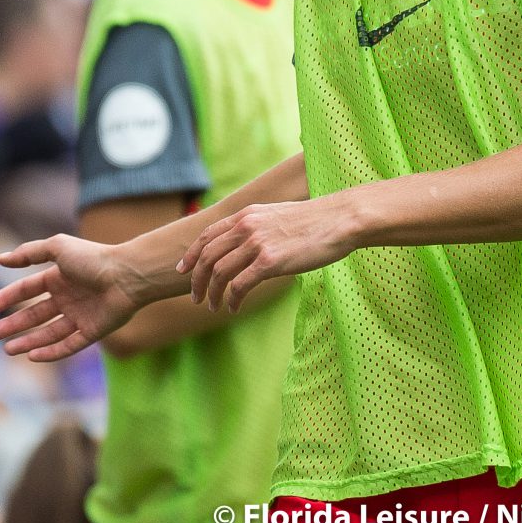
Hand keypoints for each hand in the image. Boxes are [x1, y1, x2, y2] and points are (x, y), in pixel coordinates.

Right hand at [0, 235, 141, 361]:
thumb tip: (0, 258)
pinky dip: (51, 352)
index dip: (4, 299)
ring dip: (27, 341)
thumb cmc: (93, 258)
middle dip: (11, 325)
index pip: (25, 290)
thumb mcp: (58, 248)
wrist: (127, 274)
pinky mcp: (93, 331)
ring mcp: (81, 315)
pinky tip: (32, 356)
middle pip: (34, 314)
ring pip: (48, 333)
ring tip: (7, 349)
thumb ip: (30, 253)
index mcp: (59, 277)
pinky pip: (68, 346)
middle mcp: (68, 297)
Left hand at [176, 198, 355, 312]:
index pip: (207, 235)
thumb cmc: (313, 222)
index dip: (191, 255)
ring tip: (214, 306)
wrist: (338, 220)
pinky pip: (240, 285)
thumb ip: (257, 226)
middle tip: (196, 298)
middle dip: (196, 280)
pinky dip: (233, 299)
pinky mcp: (270, 262)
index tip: (184, 270)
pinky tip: (234, 308)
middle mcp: (247, 226)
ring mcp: (257, 243)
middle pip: (207, 257)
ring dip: (212, 293)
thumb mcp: (276, 216)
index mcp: (246, 214)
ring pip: (220, 273)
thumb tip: (245, 243)